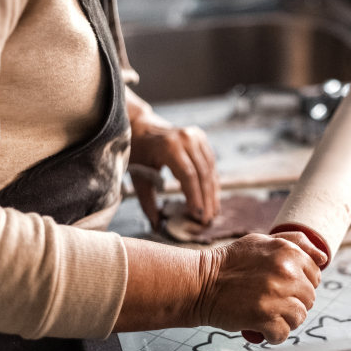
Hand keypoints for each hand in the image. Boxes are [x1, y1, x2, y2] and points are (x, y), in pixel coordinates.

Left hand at [126, 87, 219, 227]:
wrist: (141, 125)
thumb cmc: (138, 151)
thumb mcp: (138, 175)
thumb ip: (147, 201)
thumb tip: (156, 224)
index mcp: (169, 146)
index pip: (188, 175)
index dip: (195, 197)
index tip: (198, 216)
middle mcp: (187, 139)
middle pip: (203, 174)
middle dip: (206, 199)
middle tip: (207, 220)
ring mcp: (196, 136)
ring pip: (210, 170)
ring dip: (212, 193)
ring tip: (212, 213)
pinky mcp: (202, 138)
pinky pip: (211, 164)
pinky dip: (212, 182)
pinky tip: (212, 198)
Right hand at [196, 232, 327, 343]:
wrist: (200, 283)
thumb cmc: (230, 263)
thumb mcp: (261, 241)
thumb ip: (295, 243)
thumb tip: (323, 258)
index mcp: (288, 252)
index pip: (315, 275)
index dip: (299, 283)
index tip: (282, 285)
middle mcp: (286, 272)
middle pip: (309, 298)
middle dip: (292, 301)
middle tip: (270, 300)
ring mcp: (276, 296)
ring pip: (299, 317)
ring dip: (284, 319)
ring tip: (265, 312)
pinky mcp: (265, 318)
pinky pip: (283, 334)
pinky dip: (272, 334)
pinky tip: (259, 325)